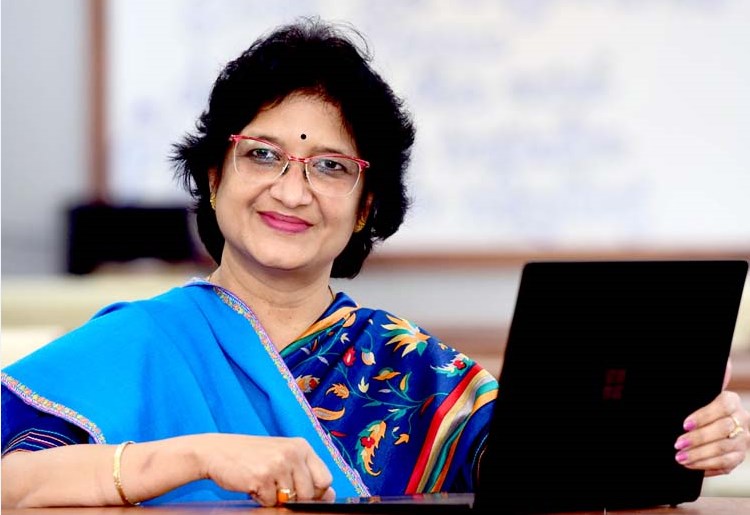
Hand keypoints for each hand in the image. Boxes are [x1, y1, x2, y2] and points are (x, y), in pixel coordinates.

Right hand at [196, 434, 333, 505]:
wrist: (216, 451)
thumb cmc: (252, 456)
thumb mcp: (283, 457)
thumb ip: (306, 473)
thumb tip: (330, 494)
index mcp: (301, 446)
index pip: (325, 479)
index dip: (317, 492)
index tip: (303, 493)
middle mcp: (292, 453)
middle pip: (310, 493)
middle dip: (294, 498)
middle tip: (276, 486)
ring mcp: (277, 465)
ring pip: (290, 500)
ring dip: (275, 498)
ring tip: (263, 482)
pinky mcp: (262, 477)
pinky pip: (271, 502)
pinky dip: (261, 499)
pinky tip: (253, 484)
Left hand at [674, 390, 748, 475]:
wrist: (702, 424)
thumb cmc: (694, 406)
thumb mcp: (697, 395)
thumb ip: (708, 382)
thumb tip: (726, 367)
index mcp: (731, 400)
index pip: (723, 406)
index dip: (704, 416)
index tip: (684, 424)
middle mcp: (742, 419)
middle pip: (722, 430)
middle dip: (698, 438)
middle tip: (678, 444)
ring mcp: (743, 439)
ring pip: (723, 449)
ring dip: (699, 455)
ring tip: (679, 457)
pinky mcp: (738, 456)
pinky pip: (725, 464)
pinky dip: (705, 465)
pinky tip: (689, 465)